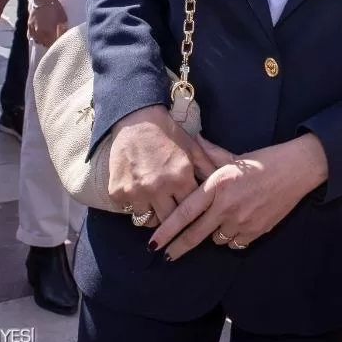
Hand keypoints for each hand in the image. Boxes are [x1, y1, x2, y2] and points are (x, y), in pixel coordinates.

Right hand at [28, 0, 67, 48]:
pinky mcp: (28, 25)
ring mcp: (32, 29)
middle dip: (50, 44)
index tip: (61, 43)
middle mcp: (39, 32)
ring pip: (37, 41)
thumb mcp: (62, 18)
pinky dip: (36, 38)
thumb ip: (63, 28)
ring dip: (43, 42)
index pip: (53, 43)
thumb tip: (64, 34)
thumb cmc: (54, 7)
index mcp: (49, 31)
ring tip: (48, 41)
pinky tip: (39, 37)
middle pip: (45, 43)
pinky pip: (31, 35)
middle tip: (55, 42)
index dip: (57, 43)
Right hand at [106, 105, 218, 230]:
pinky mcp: (117, 192)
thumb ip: (209, 171)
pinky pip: (128, 210)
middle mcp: (158, 188)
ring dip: (151, 212)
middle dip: (172, 217)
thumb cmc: (169, 134)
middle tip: (171, 208)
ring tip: (154, 200)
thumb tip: (224, 188)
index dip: (192, 210)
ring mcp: (135, 192)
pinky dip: (133, 204)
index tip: (190, 210)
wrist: (137, 120)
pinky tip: (137, 190)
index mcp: (180, 178)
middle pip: (169, 221)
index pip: (191, 210)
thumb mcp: (194, 149)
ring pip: (146, 220)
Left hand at [150, 133, 329, 259]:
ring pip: (216, 240)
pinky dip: (232, 237)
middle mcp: (227, 206)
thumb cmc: (266, 160)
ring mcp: (242, 221)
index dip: (166, 231)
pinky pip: (235, 242)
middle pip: (195, 235)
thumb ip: (211, 154)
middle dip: (178, 248)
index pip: (185, 213)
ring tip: (218, 222)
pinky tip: (236, 225)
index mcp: (218, 186)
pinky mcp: (256, 231)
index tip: (152, 243)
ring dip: (213, 234)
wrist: (298, 169)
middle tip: (166, 256)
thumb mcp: (235, 157)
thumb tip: (195, 139)